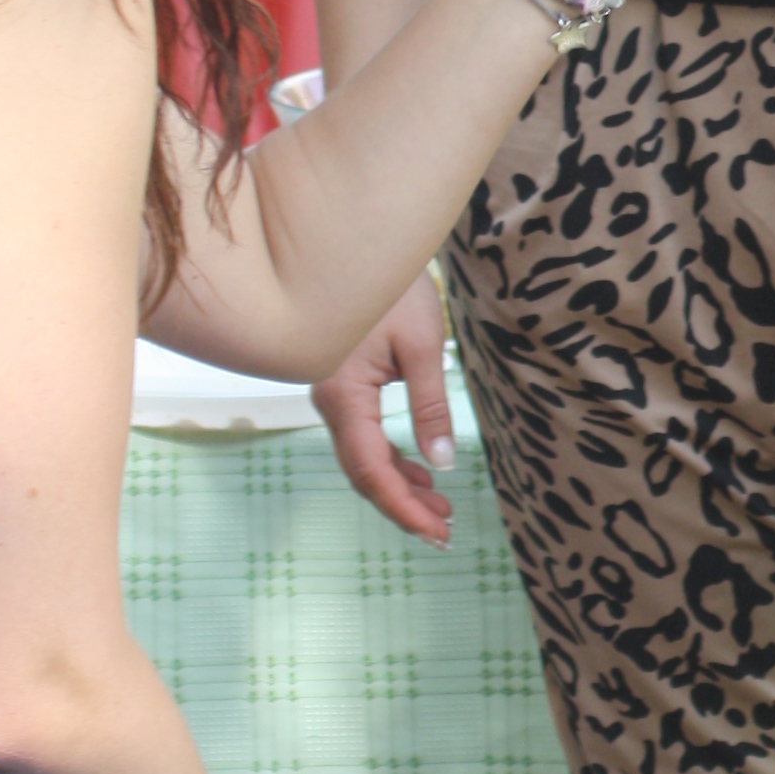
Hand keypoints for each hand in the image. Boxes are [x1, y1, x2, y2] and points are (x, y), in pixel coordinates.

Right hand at [314, 274, 456, 546]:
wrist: (358, 241)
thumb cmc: (393, 285)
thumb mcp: (424, 344)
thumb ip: (431, 405)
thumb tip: (443, 463)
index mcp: (343, 396)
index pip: (371, 471)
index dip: (403, 507)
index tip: (437, 532)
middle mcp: (329, 402)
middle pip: (363, 472)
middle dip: (404, 505)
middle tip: (445, 531)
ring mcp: (331, 395)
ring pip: (362, 457)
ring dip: (400, 483)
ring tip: (441, 504)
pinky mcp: (341, 385)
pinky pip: (362, 435)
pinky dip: (391, 457)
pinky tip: (421, 466)